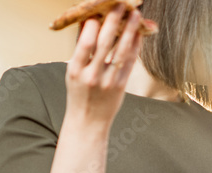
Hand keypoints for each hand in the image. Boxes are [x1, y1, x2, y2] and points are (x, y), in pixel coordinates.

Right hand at [64, 4, 144, 128]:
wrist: (88, 122)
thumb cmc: (79, 94)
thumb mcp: (73, 72)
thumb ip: (80, 49)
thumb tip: (86, 22)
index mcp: (75, 70)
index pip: (85, 44)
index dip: (93, 26)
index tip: (98, 11)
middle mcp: (92, 76)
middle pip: (104, 44)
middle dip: (113, 22)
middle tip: (120, 5)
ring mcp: (108, 82)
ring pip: (121, 52)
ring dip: (130, 31)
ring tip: (135, 15)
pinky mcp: (121, 87)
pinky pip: (130, 63)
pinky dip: (135, 47)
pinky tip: (139, 34)